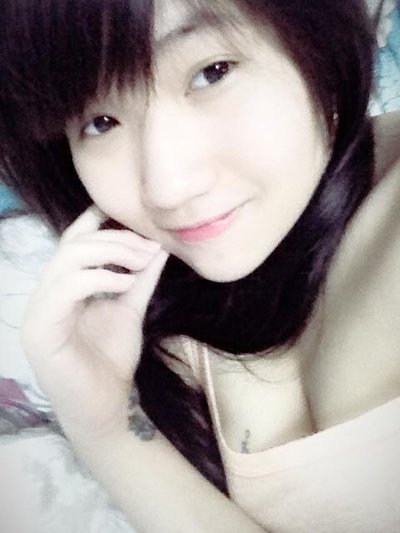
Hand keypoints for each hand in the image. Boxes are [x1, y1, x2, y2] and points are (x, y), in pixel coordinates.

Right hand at [22, 205, 167, 442]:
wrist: (105, 408)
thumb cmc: (112, 361)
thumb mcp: (130, 310)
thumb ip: (140, 280)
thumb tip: (157, 248)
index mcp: (61, 290)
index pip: (70, 245)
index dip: (90, 222)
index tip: (119, 210)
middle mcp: (44, 296)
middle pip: (71, 246)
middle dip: (114, 239)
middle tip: (148, 246)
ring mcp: (38, 313)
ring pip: (66, 260)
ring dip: (110, 253)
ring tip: (142, 260)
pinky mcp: (40, 330)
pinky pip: (66, 288)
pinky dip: (99, 277)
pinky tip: (126, 282)